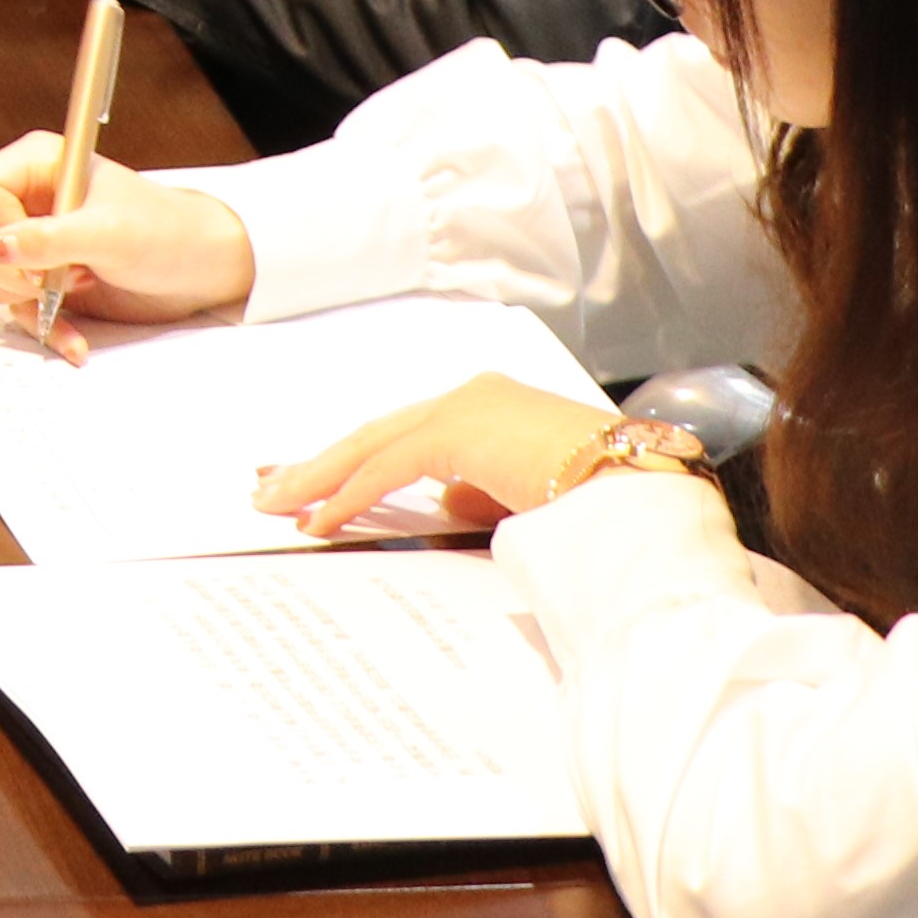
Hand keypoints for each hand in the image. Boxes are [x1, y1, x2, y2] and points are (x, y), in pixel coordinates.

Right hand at [0, 138, 253, 333]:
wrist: (202, 269)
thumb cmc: (166, 232)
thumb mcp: (109, 232)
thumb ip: (48, 239)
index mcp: (36, 166)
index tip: (34, 255)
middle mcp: (27, 201)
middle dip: (4, 272)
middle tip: (45, 283)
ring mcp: (34, 244)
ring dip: (24, 303)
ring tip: (68, 300)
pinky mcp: (45, 281)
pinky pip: (18, 310)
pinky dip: (43, 328)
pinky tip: (74, 340)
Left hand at [253, 375, 670, 542]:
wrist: (648, 497)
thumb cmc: (605, 506)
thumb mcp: (529, 499)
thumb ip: (481, 495)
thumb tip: (443, 504)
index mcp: (491, 409)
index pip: (405, 434)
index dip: (354, 459)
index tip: (313, 480)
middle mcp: (473, 397)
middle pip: (377, 433)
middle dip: (319, 461)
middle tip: (270, 486)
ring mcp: (466, 408)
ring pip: (372, 445)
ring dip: (321, 478)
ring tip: (277, 506)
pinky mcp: (460, 431)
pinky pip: (388, 466)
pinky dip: (350, 493)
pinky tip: (320, 520)